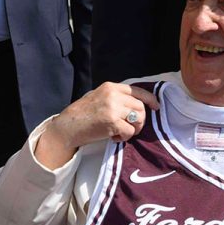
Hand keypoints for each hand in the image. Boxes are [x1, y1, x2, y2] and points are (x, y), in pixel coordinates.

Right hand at [36, 83, 160, 169]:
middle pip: (140, 107)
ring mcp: (113, 108)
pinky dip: (125, 137)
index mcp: (110, 87)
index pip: (137, 90)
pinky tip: (114, 138)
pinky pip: (130, 131)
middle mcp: (113, 95)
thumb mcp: (98, 97)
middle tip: (131, 128)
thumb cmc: (82, 114)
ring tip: (122, 133)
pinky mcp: (112, 122)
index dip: (150, 99)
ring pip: (138, 119)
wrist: (67, 126)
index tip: (156, 107)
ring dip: (134, 129)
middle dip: (140, 120)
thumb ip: (115, 97)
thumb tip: (136, 104)